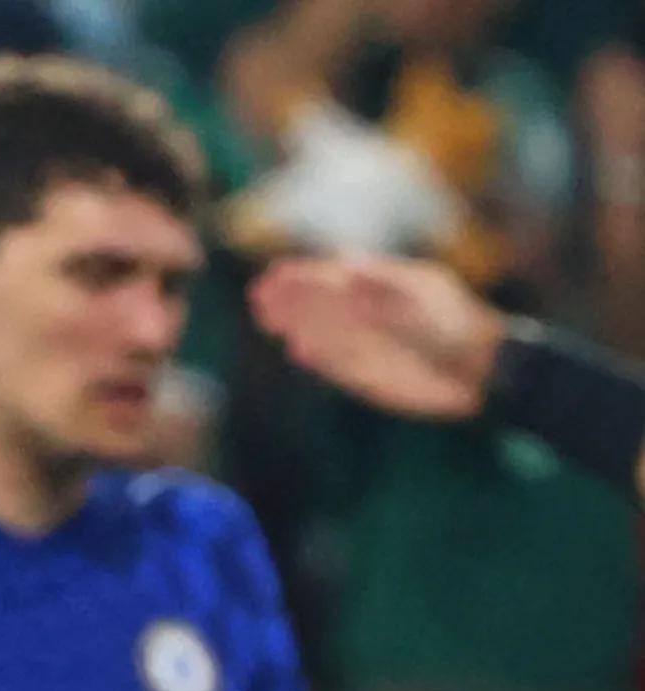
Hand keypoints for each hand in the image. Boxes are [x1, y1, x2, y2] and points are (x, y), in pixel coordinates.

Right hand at [248, 253, 503, 419]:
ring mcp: (370, 345)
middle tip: (258, 297)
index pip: (337, 278)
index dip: (305, 276)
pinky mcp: (370, 375)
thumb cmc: (460, 325)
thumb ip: (379, 285)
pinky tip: (296, 350)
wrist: (484, 371)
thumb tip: (343, 263)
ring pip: (324, 333)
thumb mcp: (423, 297)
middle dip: (292, 300)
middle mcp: (373, 314)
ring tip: (267, 320)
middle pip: (324, 304)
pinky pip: (336, 365)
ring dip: (296, 325)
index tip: (275, 274)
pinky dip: (316, 357)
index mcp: (386, 287)